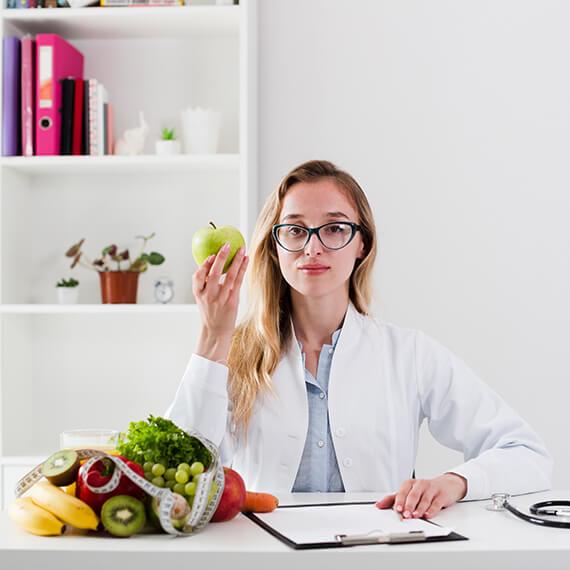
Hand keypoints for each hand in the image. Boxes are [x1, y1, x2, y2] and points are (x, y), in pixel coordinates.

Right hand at [192, 243, 247, 359]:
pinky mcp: (232, 301)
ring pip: (230, 276)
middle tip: (226, 245)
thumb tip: (213, 262)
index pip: (198, 276)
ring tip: (241, 249)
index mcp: (198, 294)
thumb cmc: (210, 312)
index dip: (204, 265)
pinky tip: (246, 260)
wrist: (216, 331)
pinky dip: (242, 270)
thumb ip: (205, 283)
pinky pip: (238, 282)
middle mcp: (209, 296)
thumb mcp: (201, 298)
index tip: (211, 255)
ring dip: (236, 261)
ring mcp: (221, 299)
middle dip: (221, 258)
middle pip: (214, 274)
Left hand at [375, 473, 466, 518]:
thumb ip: (393, 499)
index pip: (402, 492)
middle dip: (408, 505)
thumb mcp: (408, 492)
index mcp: (409, 483)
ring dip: (419, 509)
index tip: (396, 510)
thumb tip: (378, 505)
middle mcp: (420, 484)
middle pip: (413, 495)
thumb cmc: (423, 490)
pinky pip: (436, 503)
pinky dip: (431, 510)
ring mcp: (431, 489)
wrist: (445, 485)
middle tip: (405, 515)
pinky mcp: (441, 495)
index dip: (399, 502)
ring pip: (424, 499)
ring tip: (415, 516)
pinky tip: (427, 514)